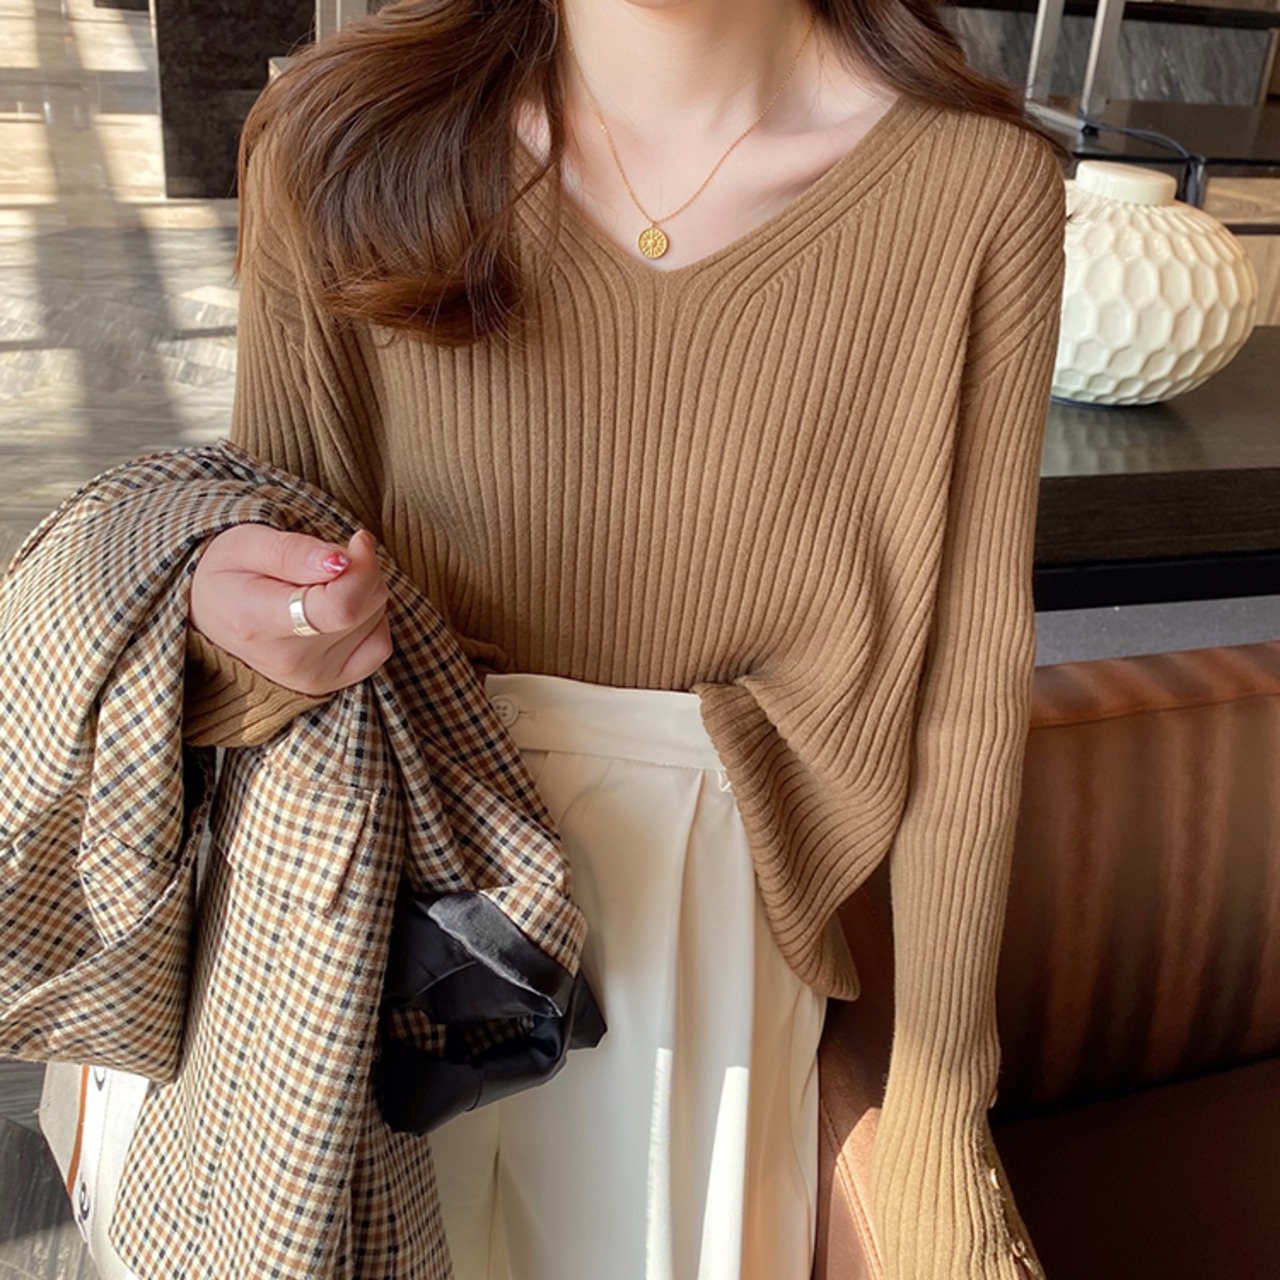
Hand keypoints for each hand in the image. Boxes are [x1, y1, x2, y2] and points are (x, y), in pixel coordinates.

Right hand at [188, 524, 391, 695]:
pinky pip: (380, 644)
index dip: (363, 569)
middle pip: (364, 607)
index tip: (358, 540)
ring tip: (319, 586)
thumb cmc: (229, 571)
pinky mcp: (330, 683)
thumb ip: (295, 551)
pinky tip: (339, 609)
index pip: (338, 608)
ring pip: (375, 618)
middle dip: (358, 570)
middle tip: (322, 562)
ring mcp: (312, 677)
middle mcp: (289, 660)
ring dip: (360, 591)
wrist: (212, 613)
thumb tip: (343, 561)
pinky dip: (371, 619)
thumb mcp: (247, 542)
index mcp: (259, 622)